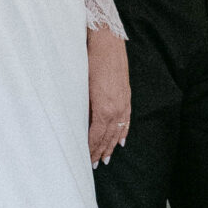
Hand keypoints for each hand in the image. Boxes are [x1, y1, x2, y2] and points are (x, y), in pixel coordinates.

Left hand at [87, 27, 130, 166]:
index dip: (91, 150)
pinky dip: (124, 132)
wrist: (107, 43)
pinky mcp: (127, 96)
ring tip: (107, 158)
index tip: (87, 160)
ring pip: (118, 131)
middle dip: (101, 151)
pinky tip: (121, 140)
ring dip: (112, 146)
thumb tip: (80, 125)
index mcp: (103, 108)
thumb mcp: (81, 87)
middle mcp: (116, 109)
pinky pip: (126, 119)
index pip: (96, 137)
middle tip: (95, 165)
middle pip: (108, 137)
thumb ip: (83, 108)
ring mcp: (123, 102)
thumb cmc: (90, 62)